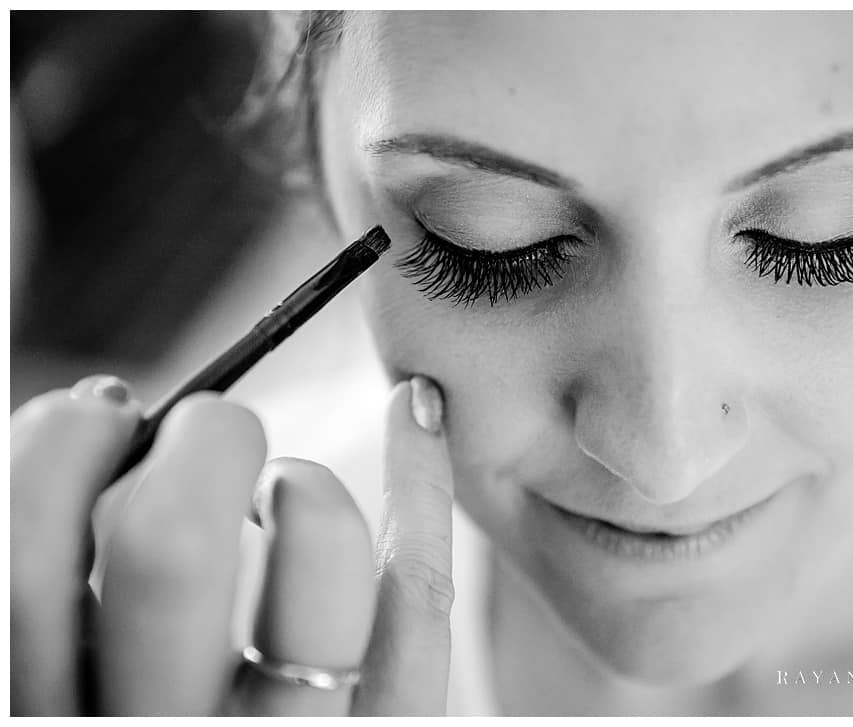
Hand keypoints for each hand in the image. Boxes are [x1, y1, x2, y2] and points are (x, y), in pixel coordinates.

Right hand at [11, 373, 454, 715]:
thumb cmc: (154, 711)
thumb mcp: (74, 679)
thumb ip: (66, 593)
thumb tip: (107, 422)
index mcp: (51, 722)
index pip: (27, 576)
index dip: (54, 457)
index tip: (104, 412)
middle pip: (170, 556)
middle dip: (194, 447)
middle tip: (211, 424)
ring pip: (314, 586)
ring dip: (307, 484)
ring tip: (289, 477)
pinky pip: (420, 599)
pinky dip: (424, 483)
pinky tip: (415, 409)